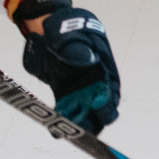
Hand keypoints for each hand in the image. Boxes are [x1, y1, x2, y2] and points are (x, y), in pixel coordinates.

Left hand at [20, 0, 119, 133]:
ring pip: (86, 113)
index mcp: (103, 67)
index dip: (107, 100)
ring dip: (80, 124)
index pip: (111, 88)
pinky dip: (63, 120)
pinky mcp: (65, 94)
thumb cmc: (64, 27)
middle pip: (102, 107)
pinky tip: (55, 131)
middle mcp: (95, 82)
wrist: (48, 27)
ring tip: (69, 132)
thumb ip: (76, 47)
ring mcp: (80, 89)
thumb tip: (86, 60)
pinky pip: (67, 111)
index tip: (99, 106)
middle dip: (96, 120)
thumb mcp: (70, 33)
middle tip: (87, 129)